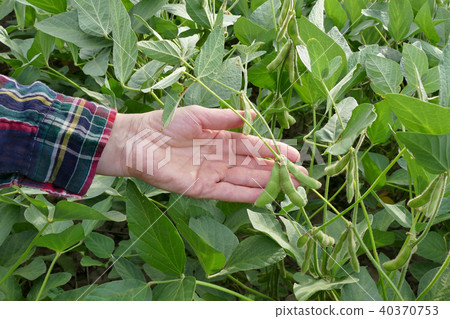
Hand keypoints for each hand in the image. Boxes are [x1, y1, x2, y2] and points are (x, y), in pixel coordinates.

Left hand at [97, 105, 306, 202]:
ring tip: (291, 187)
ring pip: (245, 180)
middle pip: (253, 166)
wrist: (138, 141)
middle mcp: (220, 158)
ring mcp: (212, 175)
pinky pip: (229, 193)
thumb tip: (253, 116)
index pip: (252, 146)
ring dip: (267, 184)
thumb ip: (225, 118)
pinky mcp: (202, 189)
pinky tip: (266, 196)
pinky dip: (247, 195)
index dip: (273, 150)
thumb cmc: (165, 123)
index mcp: (220, 139)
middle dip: (277, 171)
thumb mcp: (199, 116)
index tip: (294, 154)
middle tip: (301, 175)